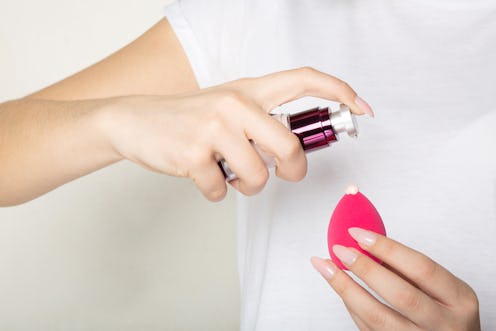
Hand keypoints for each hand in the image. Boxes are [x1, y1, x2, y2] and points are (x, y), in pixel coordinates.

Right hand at [102, 67, 372, 200]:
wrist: (135, 121)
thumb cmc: (189, 118)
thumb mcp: (227, 107)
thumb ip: (260, 121)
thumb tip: (295, 151)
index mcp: (248, 90)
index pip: (303, 79)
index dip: (338, 91)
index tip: (361, 108)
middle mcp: (235, 105)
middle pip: (289, 146)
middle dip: (293, 170)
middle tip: (284, 174)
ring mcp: (213, 128)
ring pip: (257, 176)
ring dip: (247, 185)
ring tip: (229, 174)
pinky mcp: (193, 154)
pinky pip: (222, 191)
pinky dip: (216, 193)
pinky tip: (203, 177)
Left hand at [311, 228, 479, 330]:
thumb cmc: (445, 315)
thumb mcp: (442, 290)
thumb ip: (408, 269)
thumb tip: (367, 243)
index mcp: (459, 300)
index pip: (421, 268)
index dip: (387, 248)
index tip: (360, 234)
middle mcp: (445, 325)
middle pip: (400, 293)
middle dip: (366, 268)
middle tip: (341, 250)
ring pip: (377, 316)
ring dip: (346, 288)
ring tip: (327, 267)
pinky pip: (368, 328)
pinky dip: (351, 305)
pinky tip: (341, 288)